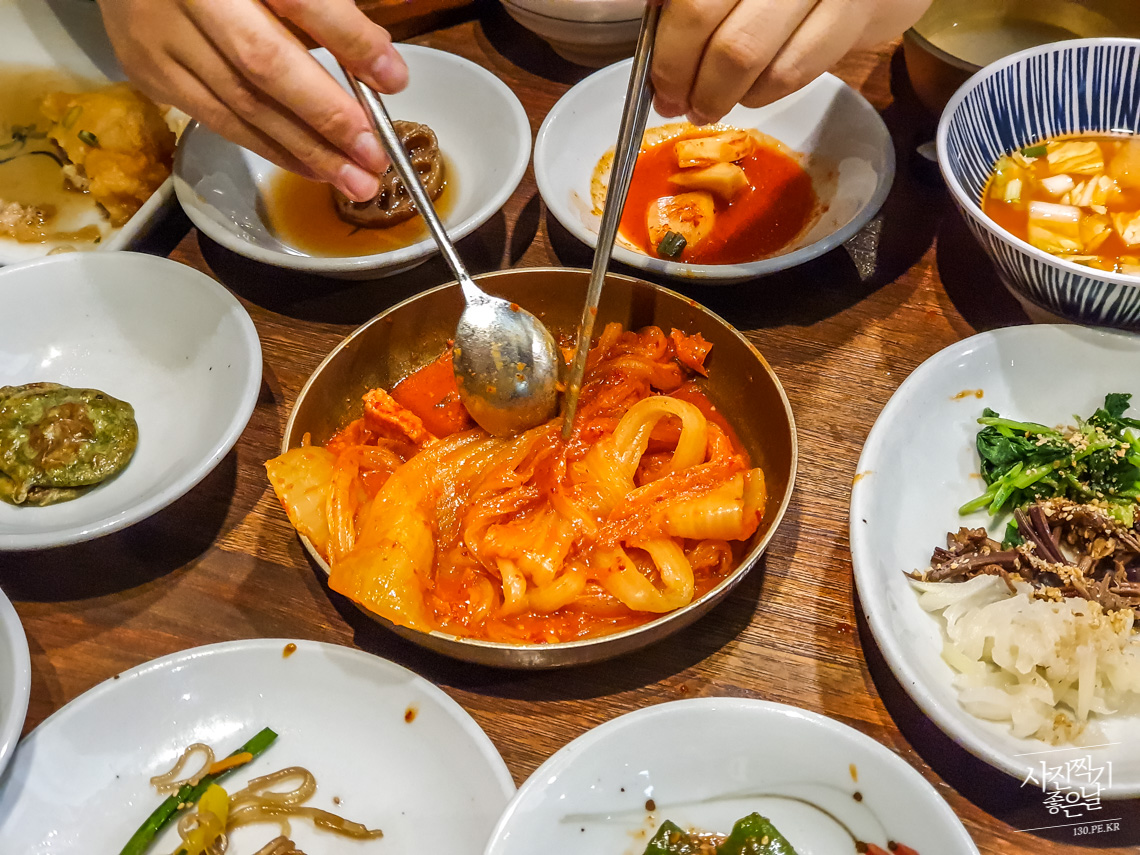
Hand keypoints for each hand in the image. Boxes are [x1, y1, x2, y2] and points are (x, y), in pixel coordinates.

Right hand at [96, 0, 407, 199]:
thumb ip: (322, 7)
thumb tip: (379, 66)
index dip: (348, 40)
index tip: (395, 79)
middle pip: (264, 63)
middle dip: (328, 117)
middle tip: (376, 158)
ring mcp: (158, 34)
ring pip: (241, 104)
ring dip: (305, 150)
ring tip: (356, 181)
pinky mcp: (147, 69)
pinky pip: (217, 119)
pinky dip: (270, 147)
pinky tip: (310, 167)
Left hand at [651, 0, 930, 123]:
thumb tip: (656, 40)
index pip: (689, 4)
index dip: (665, 51)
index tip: (655, 80)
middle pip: (706, 24)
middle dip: (682, 78)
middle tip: (674, 101)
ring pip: (746, 55)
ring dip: (716, 96)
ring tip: (706, 105)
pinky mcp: (856, 11)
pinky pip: (791, 70)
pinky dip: (759, 94)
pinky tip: (749, 94)